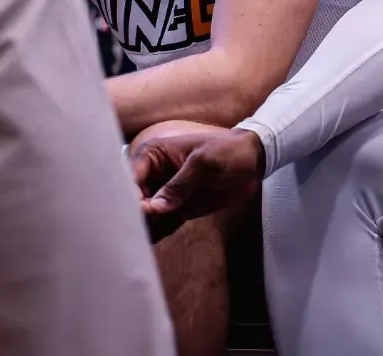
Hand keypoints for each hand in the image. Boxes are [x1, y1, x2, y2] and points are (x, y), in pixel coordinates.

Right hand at [129, 121, 262, 241]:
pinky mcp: (175, 208)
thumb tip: (155, 208)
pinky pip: (160, 224)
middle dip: (140, 217)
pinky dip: (163, 230)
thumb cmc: (228, 151)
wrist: (252, 161)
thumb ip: (179, 185)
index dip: (133, 198)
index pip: (129, 180)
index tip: (147, 212)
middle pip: (133, 202)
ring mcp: (163, 193)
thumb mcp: (205, 163)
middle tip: (156, 223)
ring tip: (166, 224)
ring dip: (151, 226)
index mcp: (153, 155)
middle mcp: (152, 175)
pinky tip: (172, 225)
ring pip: (145, 216)